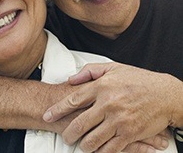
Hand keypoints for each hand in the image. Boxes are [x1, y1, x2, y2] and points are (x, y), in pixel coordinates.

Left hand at [43, 62, 176, 151]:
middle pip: (79, 123)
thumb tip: (70, 78)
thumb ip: (89, 71)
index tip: (47, 116)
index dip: (57, 110)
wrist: (164, 94)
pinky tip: (96, 151)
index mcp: (101, 86)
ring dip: (82, 145)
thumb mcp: (112, 68)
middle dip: (68, 133)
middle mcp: (108, 104)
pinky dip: (100, 152)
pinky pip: (109, 148)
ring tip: (80, 145)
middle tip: (65, 137)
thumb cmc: (137, 79)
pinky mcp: (130, 134)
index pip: (73, 100)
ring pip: (92, 140)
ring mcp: (119, 120)